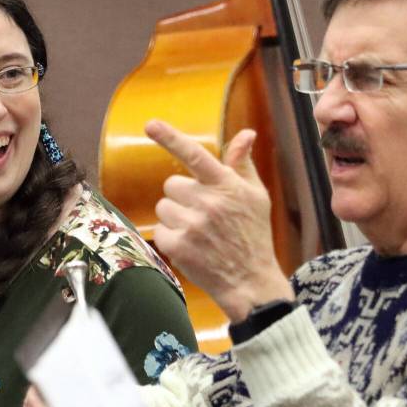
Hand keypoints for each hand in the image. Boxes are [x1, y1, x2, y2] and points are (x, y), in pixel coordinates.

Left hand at [145, 119, 293, 321]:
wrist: (250, 281)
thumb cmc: (253, 235)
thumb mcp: (256, 196)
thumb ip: (242, 164)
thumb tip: (246, 134)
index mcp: (226, 185)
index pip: (194, 155)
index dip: (170, 138)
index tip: (150, 124)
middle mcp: (208, 202)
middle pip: (172, 184)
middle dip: (183, 196)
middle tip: (203, 214)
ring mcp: (192, 225)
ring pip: (163, 206)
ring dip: (175, 216)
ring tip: (198, 232)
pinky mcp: (178, 246)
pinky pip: (160, 230)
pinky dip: (171, 238)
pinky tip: (191, 246)